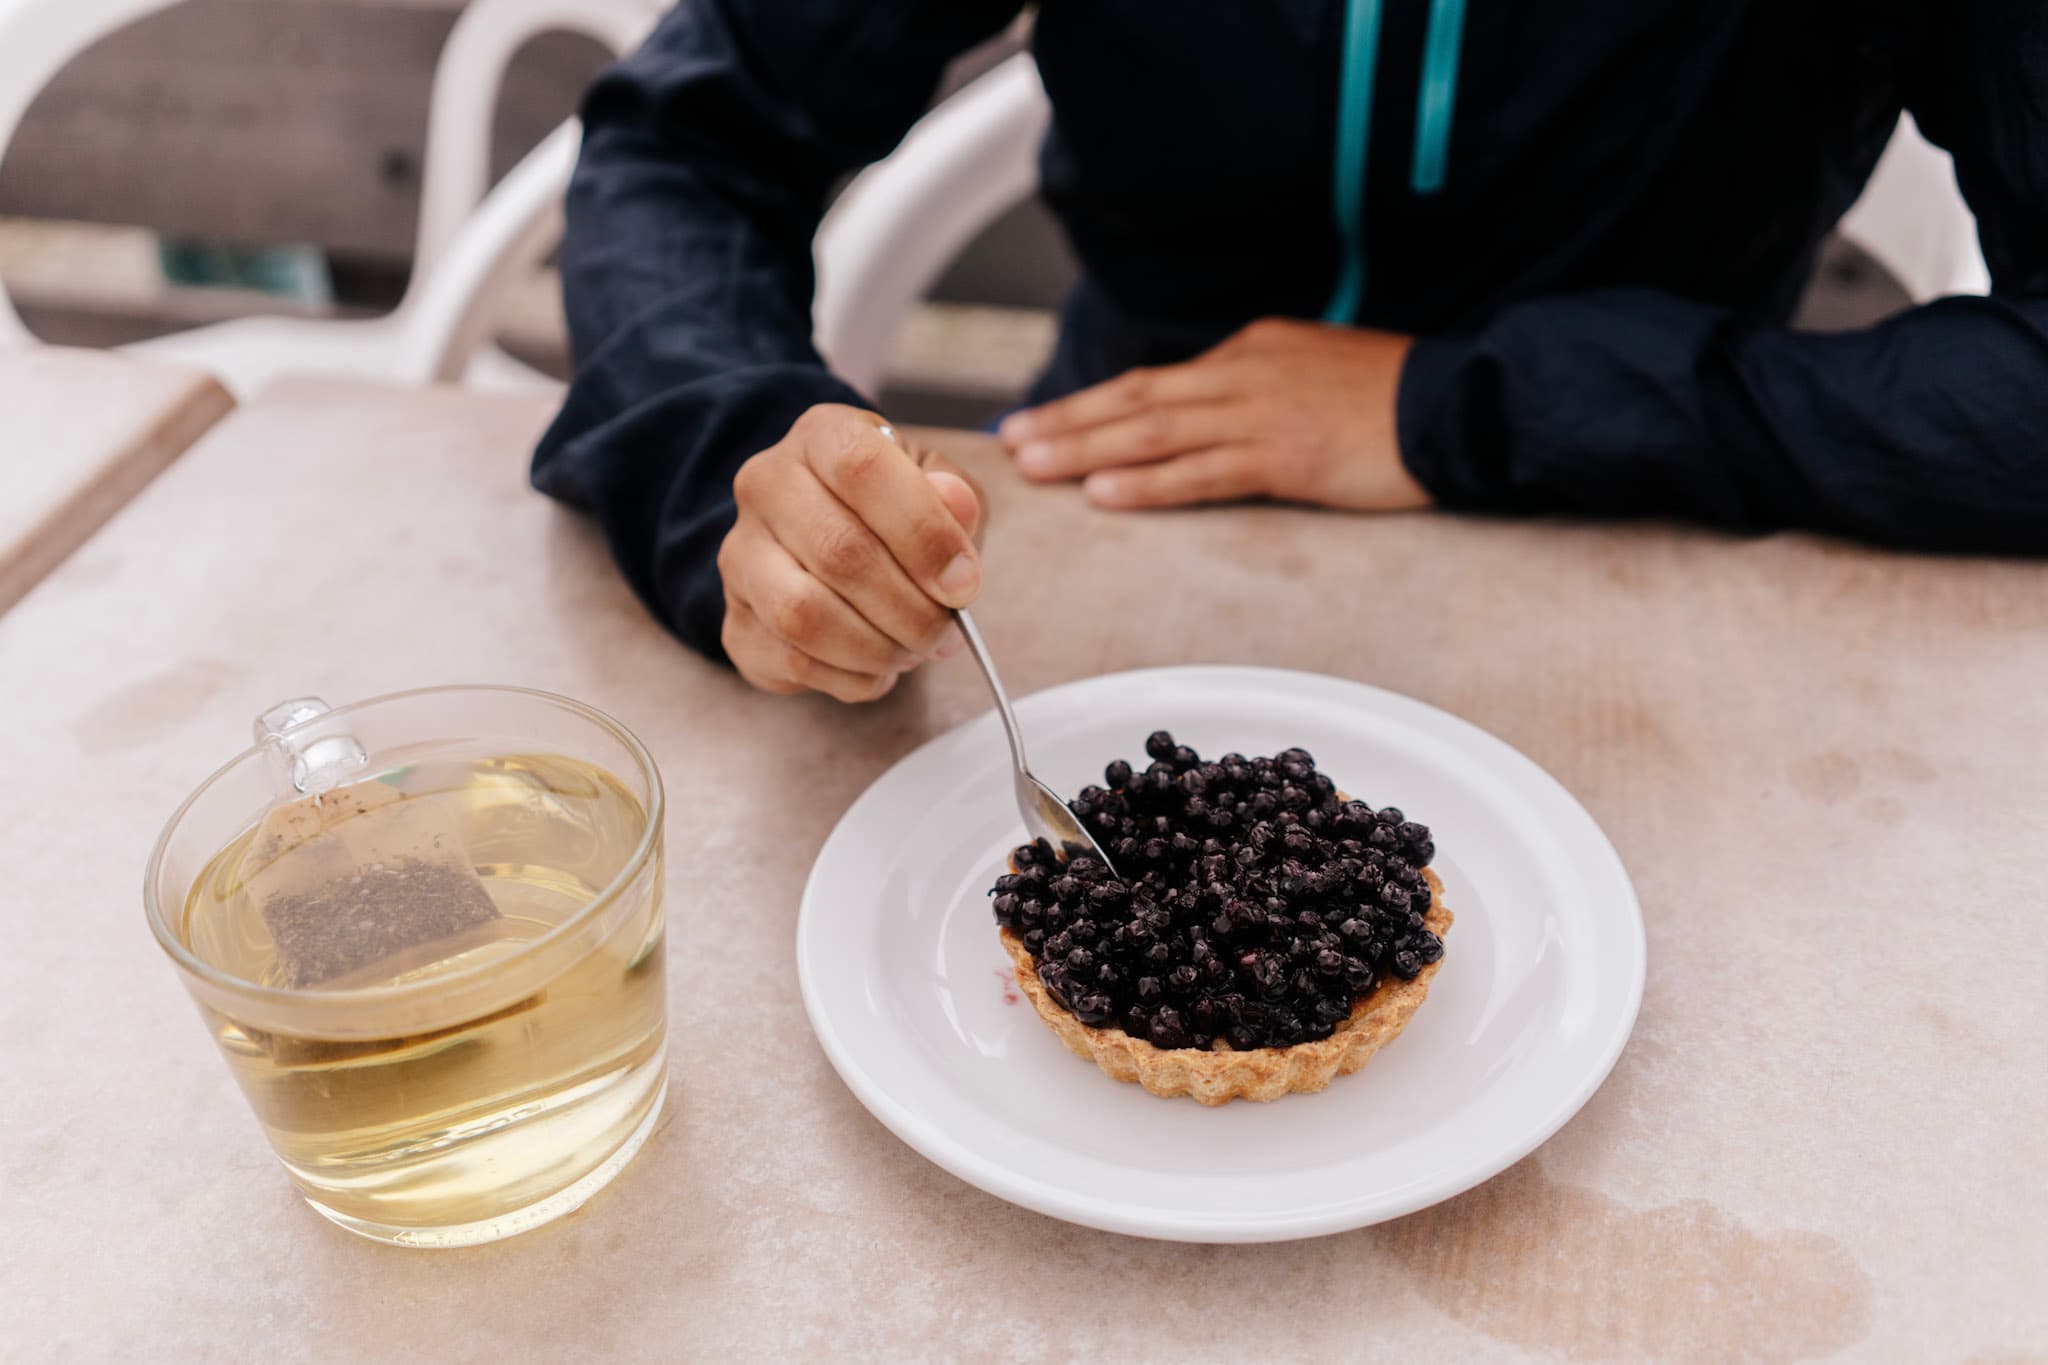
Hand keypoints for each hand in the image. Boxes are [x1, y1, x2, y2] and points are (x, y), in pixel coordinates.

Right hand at [719, 405, 982, 701]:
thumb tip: (956, 507)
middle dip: (911, 608)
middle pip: (839, 552)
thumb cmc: (896, 512)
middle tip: (946, 630)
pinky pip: (792, 663)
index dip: (923, 532)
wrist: (832, 546)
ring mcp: (741, 557)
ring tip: (913, 650)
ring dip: (877, 648)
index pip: (861, 469)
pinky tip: (879, 667)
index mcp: (821, 437)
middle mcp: (765, 487)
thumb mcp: (942, 489)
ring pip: (804, 615)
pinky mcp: (736, 623)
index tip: (964, 583)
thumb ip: (957, 497)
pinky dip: (852, 678)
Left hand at [999, 318, 1430, 511]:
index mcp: (1249, 352)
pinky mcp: (1286, 457)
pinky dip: (1148, 484)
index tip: (1042, 420)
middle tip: (1013, 441)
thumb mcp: (1310, 373)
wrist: (1458, 403)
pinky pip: (1202, 473)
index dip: (1092, 404)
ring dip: (1088, 450)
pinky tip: (1104, 494)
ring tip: (1036, 466)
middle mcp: (1244, 374)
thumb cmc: (1390, 399)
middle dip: (1069, 421)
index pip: (1155, 382)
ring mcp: (1262, 414)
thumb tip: (1202, 418)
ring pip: (1155, 433)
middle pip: (1138, 400)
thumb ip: (1253, 392)